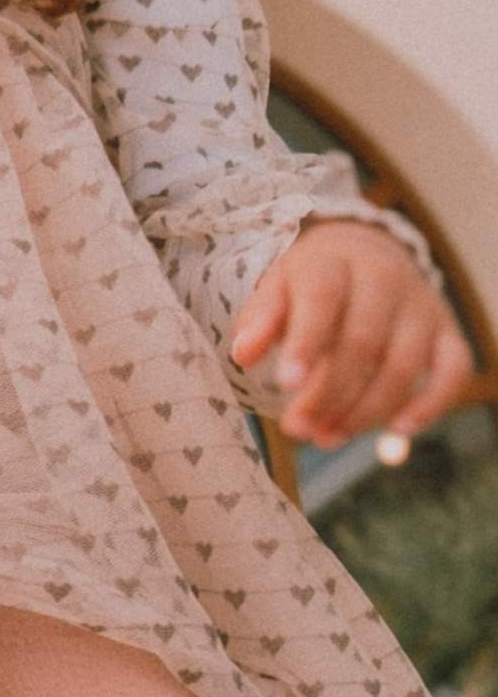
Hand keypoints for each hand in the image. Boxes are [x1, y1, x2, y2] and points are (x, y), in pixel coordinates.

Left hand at [229, 218, 473, 446]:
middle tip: (295, 428)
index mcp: (335, 264)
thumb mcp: (277, 291)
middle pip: (364, 340)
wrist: (362, 259)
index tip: (286, 384)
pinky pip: (453, 370)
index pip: (323, 297)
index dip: (307, 340)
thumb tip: (244, 353)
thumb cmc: (309, 287)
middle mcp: (386, 279)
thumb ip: (260, 320)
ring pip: (404, 363)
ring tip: (326, 437)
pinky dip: (431, 403)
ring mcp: (421, 306)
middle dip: (328, 392)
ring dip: (365, 410)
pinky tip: (397, 430)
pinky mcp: (447, 332)